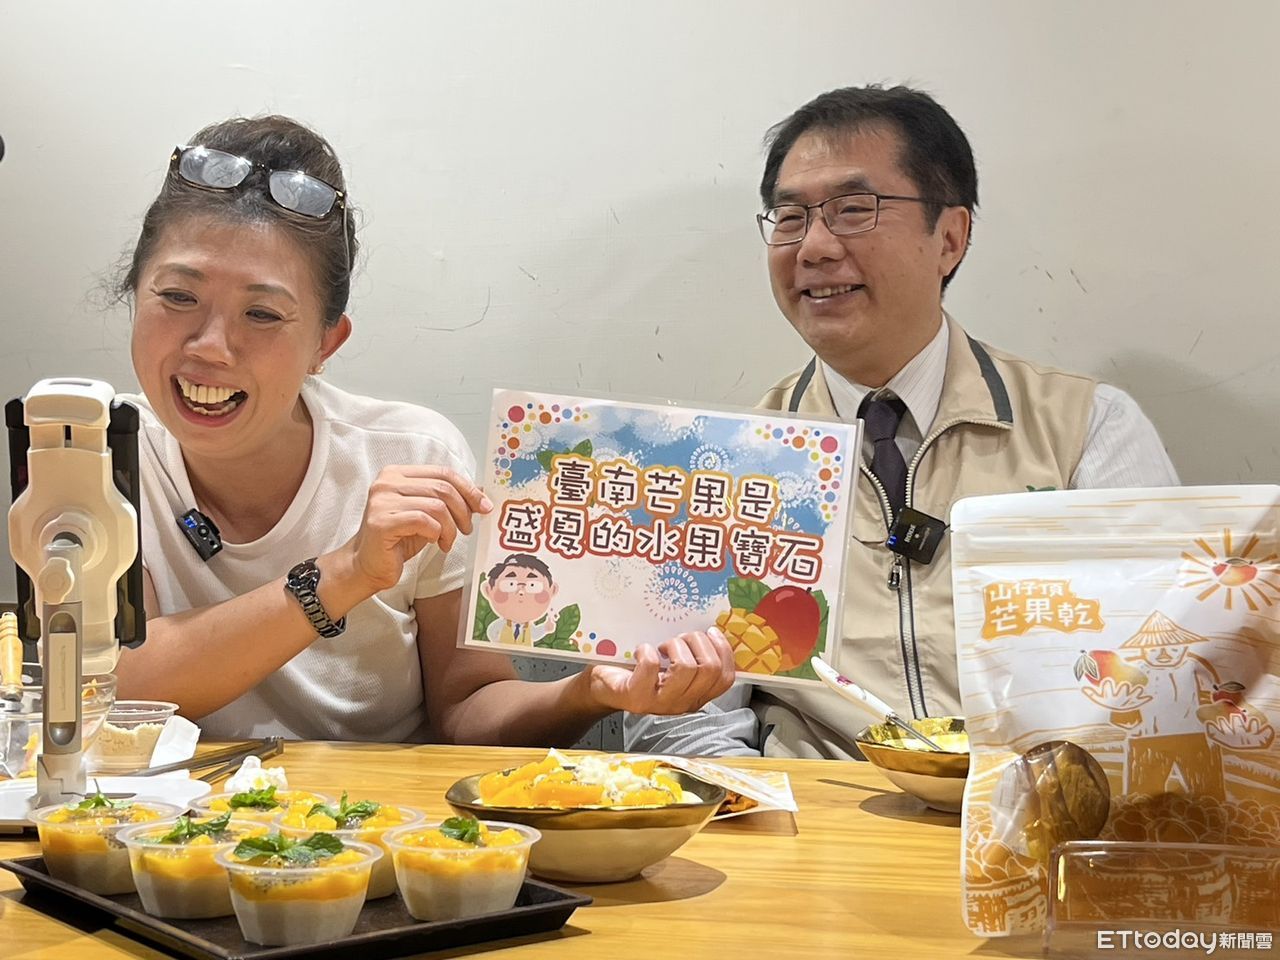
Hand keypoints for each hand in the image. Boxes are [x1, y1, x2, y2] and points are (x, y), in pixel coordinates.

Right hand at [343, 466, 491, 592]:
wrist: (368, 565)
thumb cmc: (399, 539)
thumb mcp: (427, 514)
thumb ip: (447, 500)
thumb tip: (481, 493)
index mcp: (397, 474)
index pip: (443, 473)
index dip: (468, 489)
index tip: (484, 506)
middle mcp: (387, 482)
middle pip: (442, 488)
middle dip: (463, 510)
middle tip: (467, 529)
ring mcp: (382, 501)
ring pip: (436, 506)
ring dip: (450, 528)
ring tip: (447, 541)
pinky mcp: (382, 522)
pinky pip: (424, 521)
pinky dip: (436, 533)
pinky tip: (434, 543)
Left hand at [585, 628, 735, 714]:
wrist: (605, 687)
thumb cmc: (640, 671)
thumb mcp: (673, 667)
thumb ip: (694, 656)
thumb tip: (713, 630)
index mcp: (697, 695)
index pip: (726, 678)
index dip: (724, 651)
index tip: (710, 632)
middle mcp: (683, 703)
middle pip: (710, 669)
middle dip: (697, 642)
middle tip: (679, 638)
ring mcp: (660, 703)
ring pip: (686, 668)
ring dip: (674, 645)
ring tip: (661, 646)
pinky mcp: (637, 696)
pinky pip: (651, 665)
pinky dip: (646, 650)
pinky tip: (641, 651)